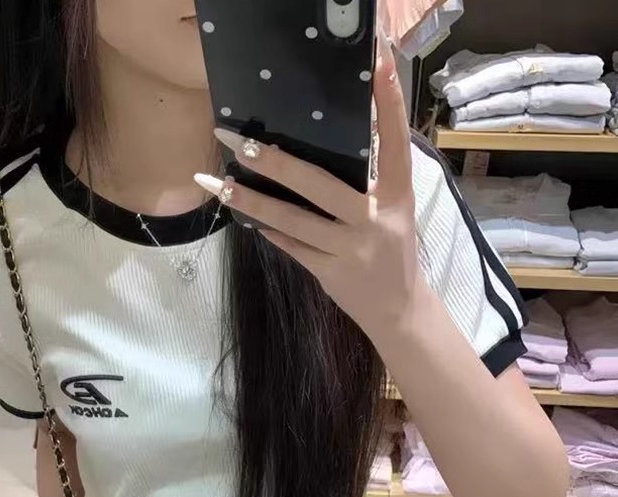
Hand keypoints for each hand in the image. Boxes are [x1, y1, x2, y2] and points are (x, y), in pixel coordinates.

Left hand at [195, 47, 423, 341]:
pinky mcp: (330, 273)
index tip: (379, 63)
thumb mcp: (395, 211)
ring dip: (251, 202)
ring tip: (218, 183)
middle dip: (274, 162)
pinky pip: (291, 245)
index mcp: (397, 194)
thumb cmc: (392, 252)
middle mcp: (374, 218)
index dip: (388, 103)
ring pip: (292, 220)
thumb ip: (370, 182)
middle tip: (238, 142)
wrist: (400, 311)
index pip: (394, 142)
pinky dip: (267, 229)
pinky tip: (243, 216)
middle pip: (318, 183)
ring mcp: (350, 248)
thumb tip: (324, 145)